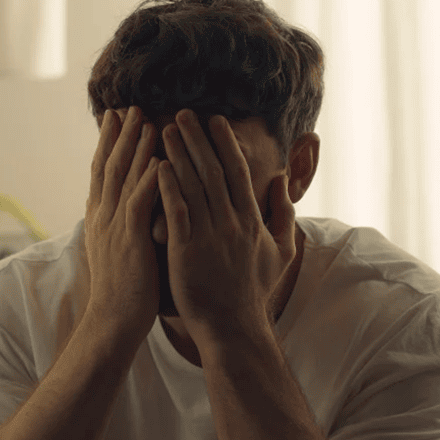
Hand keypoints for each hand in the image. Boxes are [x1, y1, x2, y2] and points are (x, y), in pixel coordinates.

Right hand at [83, 106, 161, 340]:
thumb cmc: (123, 292)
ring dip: (135, 146)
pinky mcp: (130, 239)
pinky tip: (159, 157)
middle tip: (129, 106)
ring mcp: (114, 227)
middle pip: (110, 166)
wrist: (113, 322)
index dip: (109, 143)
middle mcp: (104, 217)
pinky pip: (139, 201)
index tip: (116, 118)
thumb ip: (123, 226)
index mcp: (101, 219)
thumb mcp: (117, 251)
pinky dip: (149, 177)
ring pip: (123, 177)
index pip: (103, 172)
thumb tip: (130, 209)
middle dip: (120, 134)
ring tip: (145, 118)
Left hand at [157, 109, 296, 344]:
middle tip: (182, 112)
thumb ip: (283, 213)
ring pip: (193, 185)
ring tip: (163, 130)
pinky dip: (167, 186)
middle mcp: (231, 222)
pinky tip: (156, 166)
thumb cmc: (254, 291)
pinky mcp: (187, 250)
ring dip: (178, 153)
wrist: (233, 327)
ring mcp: (209, 235)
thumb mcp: (281, 252)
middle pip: (213, 170)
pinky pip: (176, 211)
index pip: (237, 171)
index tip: (214, 120)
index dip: (225, 143)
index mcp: (251, 219)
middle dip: (197, 138)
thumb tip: (280, 180)